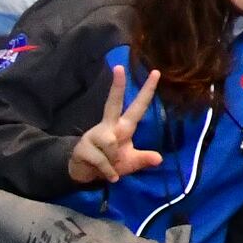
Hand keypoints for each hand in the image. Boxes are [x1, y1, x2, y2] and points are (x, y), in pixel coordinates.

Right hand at [66, 67, 164, 187]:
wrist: (86, 174)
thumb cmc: (111, 164)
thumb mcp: (130, 162)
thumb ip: (144, 159)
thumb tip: (159, 159)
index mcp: (123, 126)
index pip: (138, 106)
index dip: (147, 91)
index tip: (157, 72)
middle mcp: (108, 125)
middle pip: (113, 102)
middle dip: (117, 86)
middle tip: (119, 67)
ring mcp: (94, 134)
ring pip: (111, 143)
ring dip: (114, 161)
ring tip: (112, 166)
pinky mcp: (83, 147)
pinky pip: (102, 161)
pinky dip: (108, 172)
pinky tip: (109, 175)